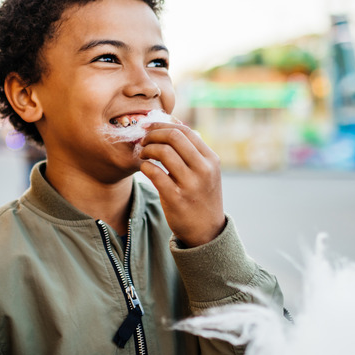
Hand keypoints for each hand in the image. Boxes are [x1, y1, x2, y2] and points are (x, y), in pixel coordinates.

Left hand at [139, 122, 225, 246]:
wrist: (206, 231)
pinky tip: (144, 168)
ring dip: (147, 149)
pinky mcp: (176, 198)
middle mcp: (204, 170)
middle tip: (143, 139)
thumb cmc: (201, 196)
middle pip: (173, 137)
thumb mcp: (206, 172)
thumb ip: (192, 150)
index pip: (185, 131)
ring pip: (163, 152)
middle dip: (153, 134)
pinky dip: (145, 166)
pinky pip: (154, 173)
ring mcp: (190, 184)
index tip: (149, 126)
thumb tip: (171, 123)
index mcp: (211, 159)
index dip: (163, 125)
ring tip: (143, 154)